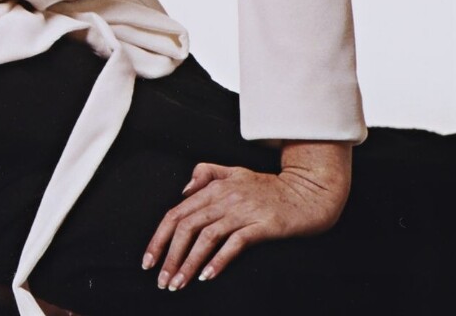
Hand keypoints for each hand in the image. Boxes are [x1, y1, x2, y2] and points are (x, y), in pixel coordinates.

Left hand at [142, 142, 350, 291]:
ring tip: (178, 284)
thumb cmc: (269, 187)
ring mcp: (243, 211)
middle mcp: (224, 198)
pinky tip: (207, 276)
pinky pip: (235, 243)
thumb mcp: (234, 172)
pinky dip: (218, 260)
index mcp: (213, 188)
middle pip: (186, 226)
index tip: (148, 260)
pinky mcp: (262, 225)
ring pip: (206, 237)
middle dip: (169, 256)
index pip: (176, 213)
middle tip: (161, 280)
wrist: (307, 192)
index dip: (159, 238)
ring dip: (189, 263)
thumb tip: (184, 190)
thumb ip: (206, 174)